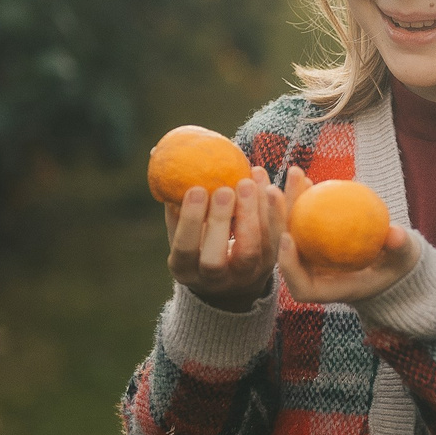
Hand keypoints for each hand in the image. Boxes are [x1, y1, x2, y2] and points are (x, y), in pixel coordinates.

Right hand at [166, 167, 284, 309]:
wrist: (232, 280)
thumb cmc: (200, 245)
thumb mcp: (182, 231)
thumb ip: (174, 202)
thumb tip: (157, 154)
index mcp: (186, 270)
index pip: (185, 250)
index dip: (190, 221)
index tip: (196, 190)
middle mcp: (216, 279)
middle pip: (217, 258)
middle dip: (221, 222)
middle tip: (225, 188)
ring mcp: (247, 274)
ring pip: (255, 249)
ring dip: (254, 213)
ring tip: (250, 181)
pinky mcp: (272, 263)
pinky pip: (277, 238)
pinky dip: (278, 212)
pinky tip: (271, 186)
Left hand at [271, 166, 420, 304]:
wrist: (392, 263)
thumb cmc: (397, 266)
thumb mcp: (404, 258)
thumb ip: (400, 248)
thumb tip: (396, 234)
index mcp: (329, 289)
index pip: (302, 287)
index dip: (289, 266)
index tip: (287, 238)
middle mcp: (313, 275)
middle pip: (285, 252)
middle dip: (275, 222)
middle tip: (275, 193)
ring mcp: (309, 258)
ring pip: (288, 231)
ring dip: (286, 203)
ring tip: (294, 174)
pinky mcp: (311, 242)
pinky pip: (300, 220)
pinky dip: (301, 200)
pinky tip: (304, 177)